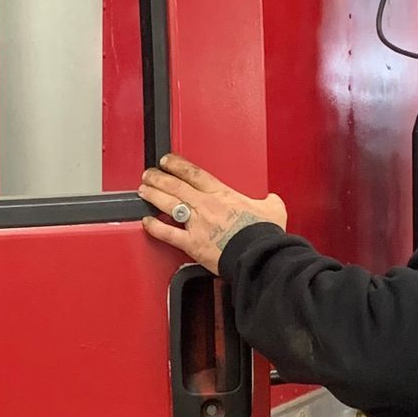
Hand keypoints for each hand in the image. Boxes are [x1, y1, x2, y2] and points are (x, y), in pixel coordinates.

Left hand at [139, 153, 286, 273]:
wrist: (259, 256)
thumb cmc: (264, 235)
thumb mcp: (273, 209)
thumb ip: (269, 201)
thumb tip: (271, 200)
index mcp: (223, 195)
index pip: (195, 173)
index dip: (178, 165)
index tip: (168, 160)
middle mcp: (206, 206)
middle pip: (176, 185)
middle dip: (159, 177)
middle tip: (149, 173)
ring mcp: (197, 224)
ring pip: (169, 204)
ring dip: (153, 195)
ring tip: (144, 190)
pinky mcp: (193, 244)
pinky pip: (168, 234)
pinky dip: (155, 227)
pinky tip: (147, 222)